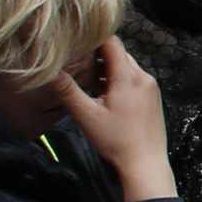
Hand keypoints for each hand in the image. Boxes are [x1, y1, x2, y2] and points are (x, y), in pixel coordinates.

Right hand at [56, 36, 170, 190]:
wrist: (146, 163)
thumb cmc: (115, 140)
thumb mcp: (86, 115)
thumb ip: (67, 90)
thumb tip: (49, 71)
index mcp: (128, 76)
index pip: (112, 41)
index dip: (92, 38)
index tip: (75, 41)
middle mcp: (144, 76)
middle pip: (119, 52)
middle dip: (98, 54)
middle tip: (76, 61)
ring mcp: (151, 86)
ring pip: (126, 66)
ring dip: (108, 68)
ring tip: (88, 78)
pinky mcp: (153, 97)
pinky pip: (134, 78)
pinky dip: (118, 79)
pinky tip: (104, 92)